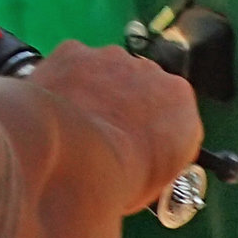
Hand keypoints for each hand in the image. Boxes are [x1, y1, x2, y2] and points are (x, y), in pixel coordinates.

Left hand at [24, 39, 202, 214]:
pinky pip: (71, 65)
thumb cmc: (116, 180)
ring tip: (77, 127)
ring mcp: (112, 59)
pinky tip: (57, 108)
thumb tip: (143, 171)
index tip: (139, 147)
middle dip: (124, 107)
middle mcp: (151, 73)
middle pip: (140, 87)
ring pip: (105, 72)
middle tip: (105, 138)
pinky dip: (64, 82)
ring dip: (95, 92)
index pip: (172, 113)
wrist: (73, 159)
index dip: (153, 132)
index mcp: (180, 104)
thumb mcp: (155, 186)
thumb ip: (158, 162)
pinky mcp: (76, 52)